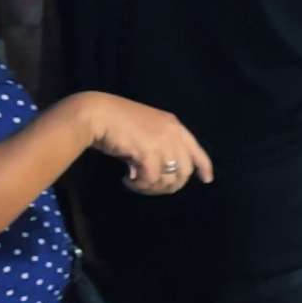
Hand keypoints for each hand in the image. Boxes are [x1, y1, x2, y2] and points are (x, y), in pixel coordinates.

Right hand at [75, 92, 212, 194]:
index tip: (206, 180)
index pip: (196, 149)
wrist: (95, 114)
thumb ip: (158, 147)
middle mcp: (172, 133)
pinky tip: (126, 180)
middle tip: (151, 188)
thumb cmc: (115, 121)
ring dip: (152, 188)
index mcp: (173, 125)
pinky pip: (151, 180)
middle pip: (184, 170)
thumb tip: (159, 174)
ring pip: (169, 179)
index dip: (203, 166)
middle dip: (170, 185)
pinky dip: (139, 185)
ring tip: (136, 184)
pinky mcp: (148, 152)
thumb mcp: (145, 130)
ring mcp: (162, 142)